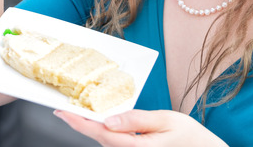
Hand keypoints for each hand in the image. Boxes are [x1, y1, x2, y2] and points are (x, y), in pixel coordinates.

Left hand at [54, 109, 227, 146]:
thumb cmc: (190, 136)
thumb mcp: (166, 120)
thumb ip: (137, 120)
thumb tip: (110, 120)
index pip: (101, 134)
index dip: (79, 123)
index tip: (61, 112)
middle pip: (100, 139)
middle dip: (82, 124)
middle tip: (65, 109)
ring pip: (107, 143)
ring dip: (94, 128)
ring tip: (81, 112)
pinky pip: (116, 146)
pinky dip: (107, 134)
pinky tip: (105, 122)